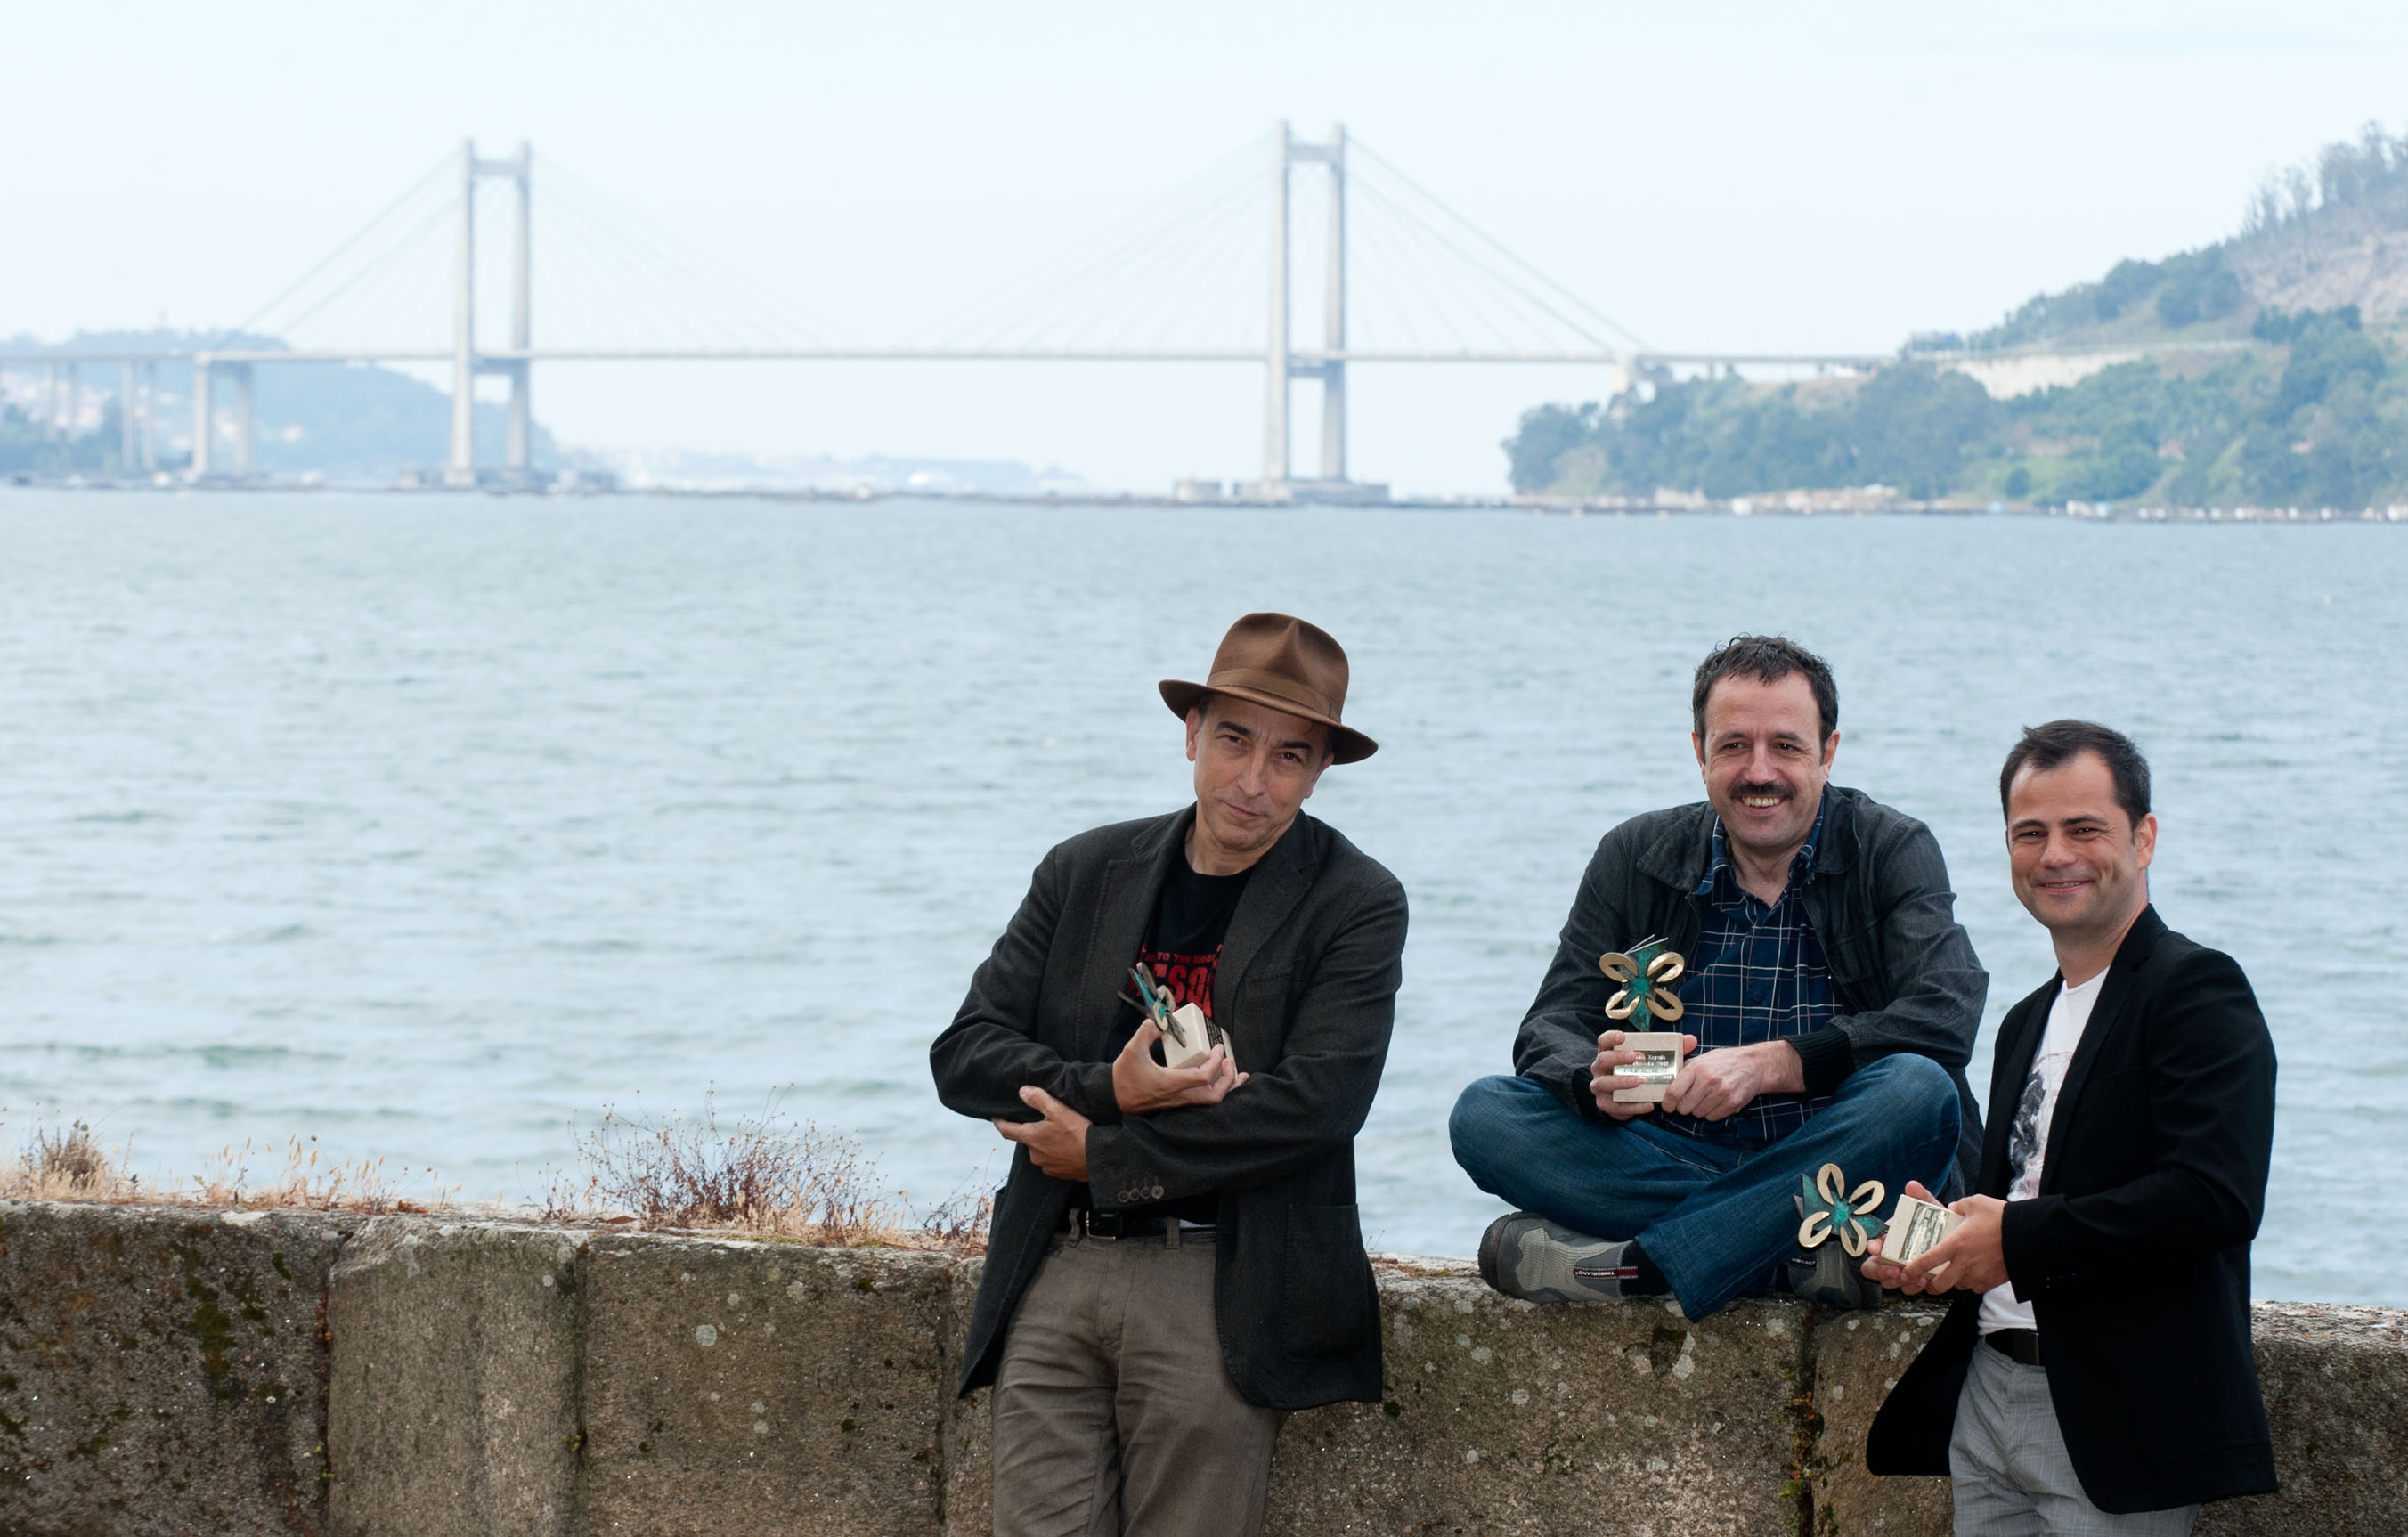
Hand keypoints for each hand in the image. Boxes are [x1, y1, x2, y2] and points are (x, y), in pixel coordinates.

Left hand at [993, 1086, 1092, 1179]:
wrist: (1098, 1159)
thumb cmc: (1078, 1133)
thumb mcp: (1059, 1110)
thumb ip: (1038, 1099)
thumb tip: (1022, 1092)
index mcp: (1031, 1138)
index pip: (1007, 1130)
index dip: (1000, 1122)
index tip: (995, 1118)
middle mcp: (1034, 1154)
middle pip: (1027, 1140)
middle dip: (1033, 1131)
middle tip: (1045, 1122)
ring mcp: (1046, 1166)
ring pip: (1040, 1151)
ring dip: (1046, 1143)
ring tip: (1061, 1135)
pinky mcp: (1058, 1173)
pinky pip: (1052, 1161)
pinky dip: (1056, 1154)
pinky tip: (1068, 1147)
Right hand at [1112, 1020, 1247, 1115]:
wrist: (1113, 1098)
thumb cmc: (1123, 1077)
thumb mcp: (1131, 1050)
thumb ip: (1146, 1032)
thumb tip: (1159, 1020)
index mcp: (1170, 1083)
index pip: (1203, 1077)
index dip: (1216, 1062)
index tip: (1218, 1048)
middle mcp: (1178, 1096)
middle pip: (1214, 1095)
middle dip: (1228, 1079)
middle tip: (1230, 1061)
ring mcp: (1178, 1102)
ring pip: (1211, 1101)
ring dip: (1227, 1087)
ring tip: (1237, 1074)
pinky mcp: (1177, 1103)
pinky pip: (1203, 1101)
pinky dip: (1217, 1090)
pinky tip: (1221, 1081)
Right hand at [1590, 1029, 1698, 1118]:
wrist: (1625, 1099)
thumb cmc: (1640, 1072)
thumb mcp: (1653, 1060)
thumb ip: (1672, 1049)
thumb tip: (1691, 1040)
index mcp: (1609, 1053)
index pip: (1604, 1041)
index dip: (1611, 1037)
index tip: (1622, 1036)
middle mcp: (1600, 1069)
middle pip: (1603, 1060)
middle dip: (1618, 1058)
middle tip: (1636, 1057)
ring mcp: (1600, 1087)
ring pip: (1604, 1083)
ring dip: (1621, 1082)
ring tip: (1640, 1081)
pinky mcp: (1605, 1105)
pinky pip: (1616, 1106)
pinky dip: (1633, 1107)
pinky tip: (1648, 1105)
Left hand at [1660, 1040, 1803, 1121]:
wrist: (1754, 1065)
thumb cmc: (1723, 1062)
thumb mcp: (1701, 1059)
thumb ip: (1684, 1071)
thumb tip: (1666, 1086)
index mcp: (1696, 1068)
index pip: (1674, 1092)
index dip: (1667, 1103)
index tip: (1667, 1106)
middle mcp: (1708, 1080)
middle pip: (1684, 1108)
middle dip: (1684, 1107)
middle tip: (1690, 1100)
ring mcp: (1721, 1093)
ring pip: (1698, 1114)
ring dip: (1699, 1109)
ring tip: (1708, 1097)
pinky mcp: (1732, 1103)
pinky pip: (1712, 1118)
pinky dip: (1712, 1113)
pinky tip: (1718, 1101)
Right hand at [1860, 1178, 1935, 1292]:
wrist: (1956, 1242)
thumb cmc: (1936, 1225)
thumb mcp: (1931, 1210)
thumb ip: (1922, 1198)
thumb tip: (1912, 1185)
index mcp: (1889, 1237)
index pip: (1870, 1243)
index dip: (1869, 1246)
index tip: (1875, 1248)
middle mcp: (1889, 1255)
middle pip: (1871, 1268)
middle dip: (1881, 1271)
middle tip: (1896, 1270)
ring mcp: (1899, 1270)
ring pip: (1887, 1282)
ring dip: (1898, 1282)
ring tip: (1916, 1278)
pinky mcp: (1912, 1281)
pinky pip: (1905, 1289)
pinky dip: (1912, 1288)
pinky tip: (1924, 1282)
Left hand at [1860, 1182, 2009, 1295]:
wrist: (2030, 1235)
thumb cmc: (2001, 1218)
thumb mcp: (1976, 1203)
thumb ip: (1960, 1206)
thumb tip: (1952, 1208)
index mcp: (1955, 1244)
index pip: (1927, 1261)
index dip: (1913, 1270)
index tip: (1905, 1273)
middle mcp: (1964, 1264)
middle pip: (1940, 1285)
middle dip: (1932, 1286)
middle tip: (1929, 1282)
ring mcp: (1979, 1275)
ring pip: (1959, 1287)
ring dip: (1954, 1282)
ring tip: (1955, 1273)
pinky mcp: (1993, 1282)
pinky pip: (1977, 1287)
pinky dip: (1972, 1283)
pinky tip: (1975, 1273)